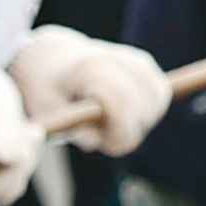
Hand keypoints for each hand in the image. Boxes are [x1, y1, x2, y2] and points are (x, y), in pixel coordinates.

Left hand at [7, 23, 172, 155]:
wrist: (55, 59)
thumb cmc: (48, 89)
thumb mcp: (46, 111)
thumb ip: (70, 129)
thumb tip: (94, 143)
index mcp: (91, 69)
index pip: (121, 102)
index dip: (118, 132)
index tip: (105, 145)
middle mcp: (120, 60)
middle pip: (143, 109)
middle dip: (127, 133)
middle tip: (104, 138)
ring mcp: (137, 61)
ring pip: (154, 106)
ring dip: (137, 124)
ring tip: (109, 123)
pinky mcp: (146, 66)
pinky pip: (159, 98)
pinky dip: (145, 112)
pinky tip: (123, 113)